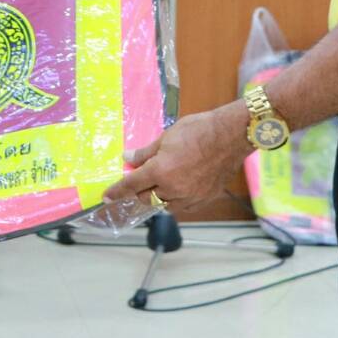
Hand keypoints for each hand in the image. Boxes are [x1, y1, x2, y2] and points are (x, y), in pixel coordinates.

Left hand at [103, 101, 248, 212]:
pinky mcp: (204, 199)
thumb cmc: (198, 130)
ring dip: (159, 197)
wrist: (231, 135)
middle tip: (141, 179)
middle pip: (147, 199)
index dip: (117, 191)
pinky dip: (177, 200)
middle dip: (140, 191)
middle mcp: (174, 188)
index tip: (107, 197)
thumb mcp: (166, 136)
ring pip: (166, 205)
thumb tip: (128, 159)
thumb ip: (145, 152)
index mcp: (161, 171)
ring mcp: (190, 196)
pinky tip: (179, 187)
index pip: (132, 185)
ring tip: (162, 182)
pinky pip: (184, 207)